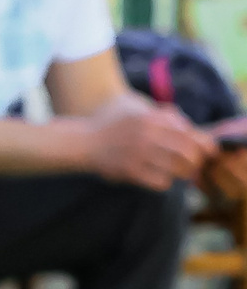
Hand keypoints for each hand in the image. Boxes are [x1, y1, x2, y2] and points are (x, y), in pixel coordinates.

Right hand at [75, 99, 216, 189]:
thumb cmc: (110, 122)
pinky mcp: (129, 171)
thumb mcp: (137, 107)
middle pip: (187, 151)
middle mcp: (148, 135)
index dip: (204, 143)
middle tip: (193, 165)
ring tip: (179, 172)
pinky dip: (165, 181)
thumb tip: (188, 126)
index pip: (190, 132)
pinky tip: (160, 179)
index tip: (207, 150)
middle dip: (195, 160)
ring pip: (177, 167)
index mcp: (152, 118)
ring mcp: (139, 154)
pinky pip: (159, 181)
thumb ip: (162, 113)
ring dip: (182, 172)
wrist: (82, 141)